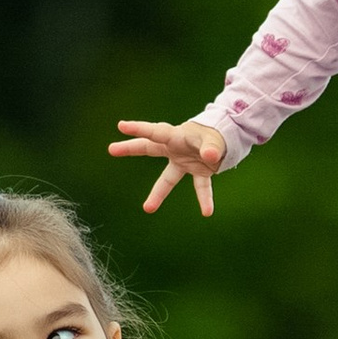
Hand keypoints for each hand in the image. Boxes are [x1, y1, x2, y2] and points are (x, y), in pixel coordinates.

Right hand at [110, 117, 228, 216]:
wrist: (226, 137)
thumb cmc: (215, 134)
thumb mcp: (214, 138)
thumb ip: (212, 147)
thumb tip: (210, 157)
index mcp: (177, 136)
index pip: (155, 132)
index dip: (139, 128)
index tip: (121, 126)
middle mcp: (176, 149)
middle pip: (149, 148)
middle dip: (130, 148)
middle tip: (111, 149)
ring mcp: (184, 162)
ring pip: (167, 178)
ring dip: (158, 193)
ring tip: (147, 209)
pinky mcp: (198, 172)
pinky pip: (200, 187)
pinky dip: (204, 198)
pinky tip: (207, 212)